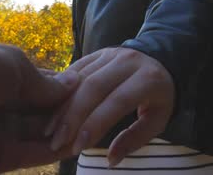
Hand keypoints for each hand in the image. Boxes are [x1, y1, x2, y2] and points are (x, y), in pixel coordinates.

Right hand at [45, 47, 174, 166]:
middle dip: (72, 117)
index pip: (117, 101)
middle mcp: (128, 61)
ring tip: (51, 131)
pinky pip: (76, 70)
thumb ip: (134, 139)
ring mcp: (112, 53)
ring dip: (62, 106)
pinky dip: (62, 91)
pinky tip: (54, 111)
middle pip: (93, 88)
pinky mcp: (99, 52)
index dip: (95, 124)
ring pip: (80, 79)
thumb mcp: (157, 120)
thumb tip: (111, 160)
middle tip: (57, 141)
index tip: (77, 147)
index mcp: (148, 79)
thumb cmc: (159, 98)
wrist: (161, 63)